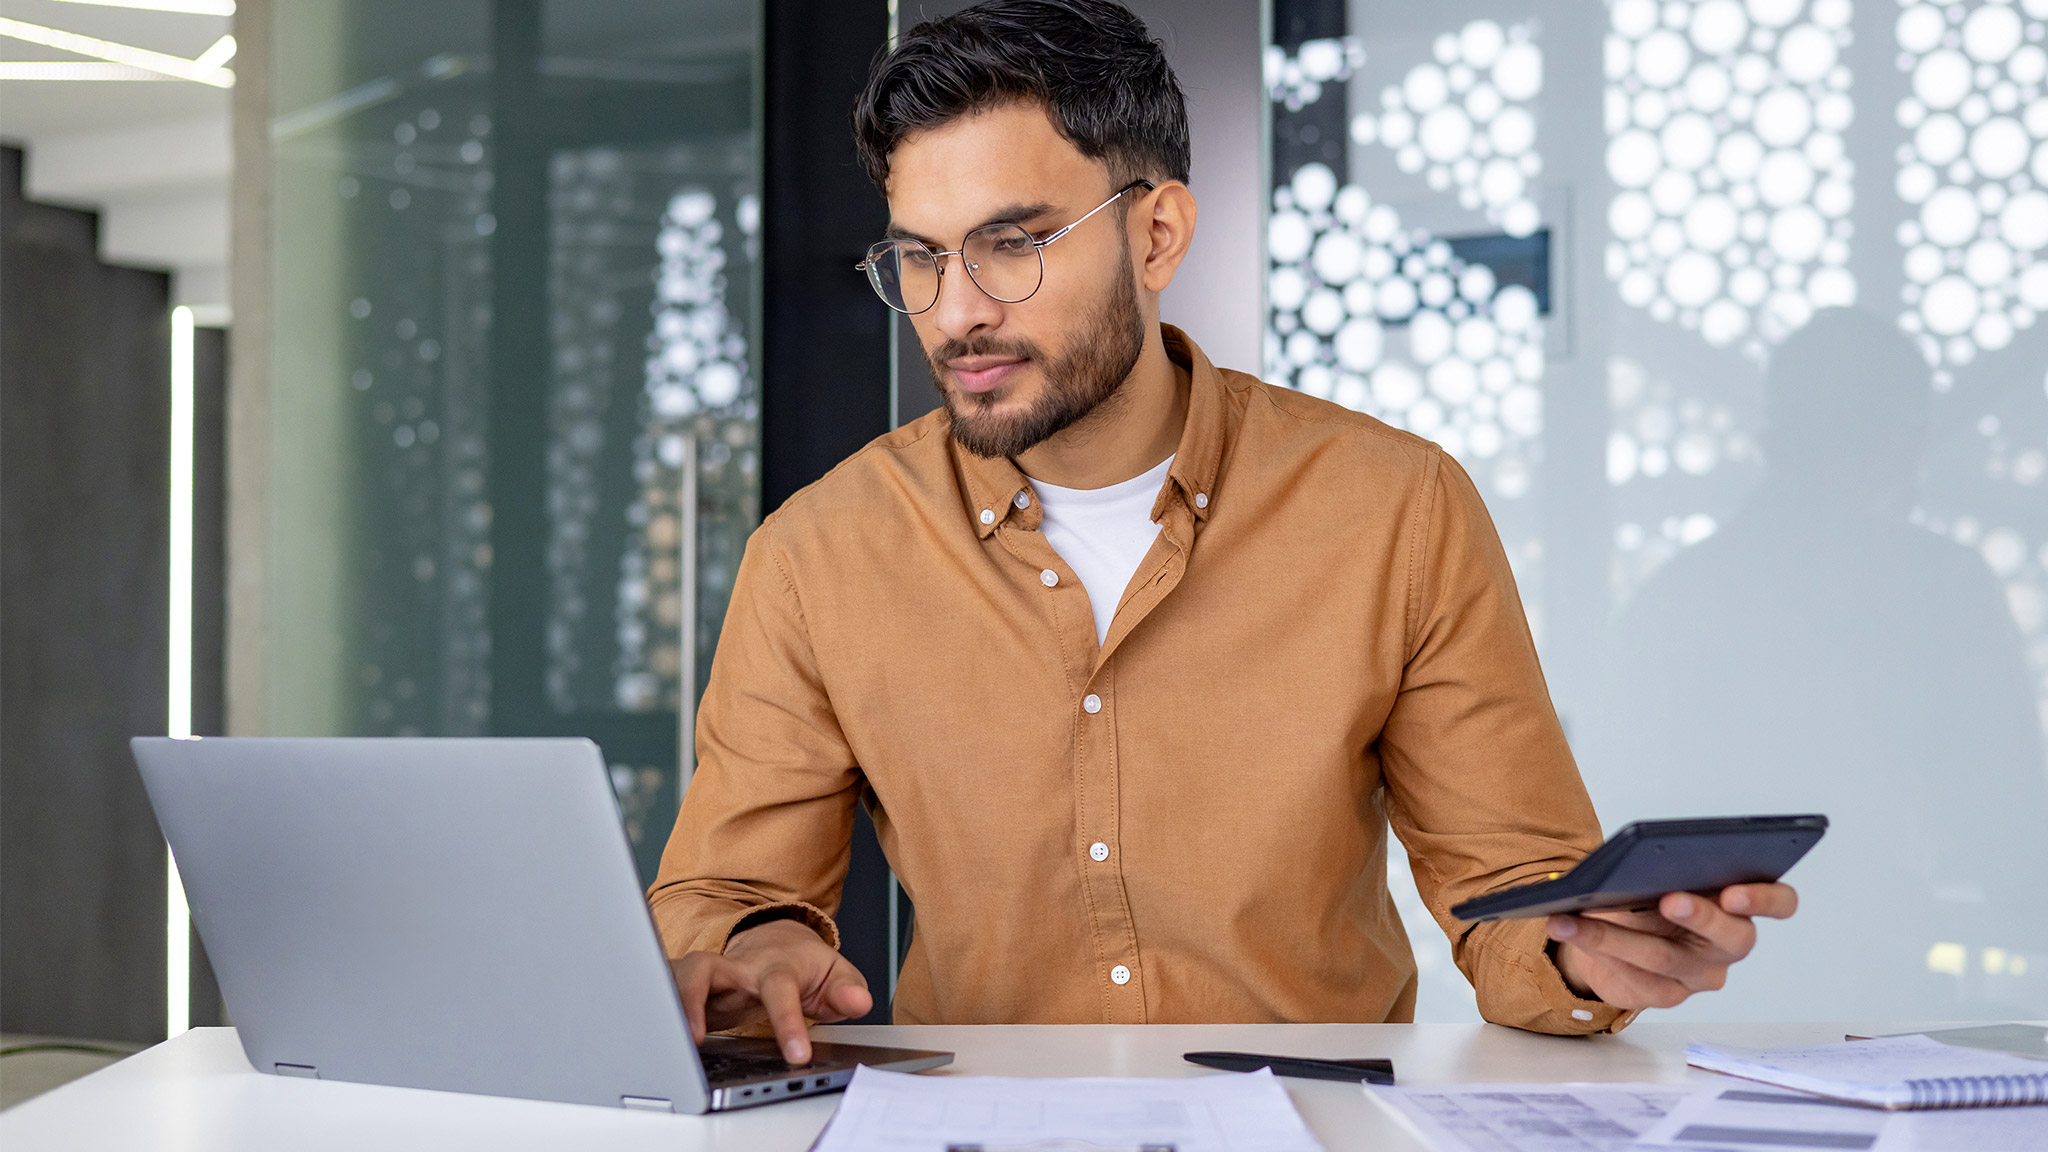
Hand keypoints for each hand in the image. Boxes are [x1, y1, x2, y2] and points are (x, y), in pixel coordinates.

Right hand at [668, 918, 872, 1063]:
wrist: (777, 940)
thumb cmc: (804, 964)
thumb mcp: (835, 975)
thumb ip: (848, 990)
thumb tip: (860, 1002)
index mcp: (774, 965)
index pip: (779, 989)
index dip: (788, 1021)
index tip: (798, 1056)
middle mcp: (736, 967)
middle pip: (704, 968)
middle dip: (693, 998)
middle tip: (695, 1039)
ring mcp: (709, 976)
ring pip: (675, 976)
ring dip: (666, 1005)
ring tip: (670, 1043)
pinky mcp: (690, 988)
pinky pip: (664, 993)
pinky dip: (657, 1012)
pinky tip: (657, 1039)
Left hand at [1548, 882, 1797, 1009]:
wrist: (1615, 928)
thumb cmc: (1646, 891)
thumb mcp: (1654, 871)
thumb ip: (1659, 865)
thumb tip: (1637, 860)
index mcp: (1740, 903)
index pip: (1780, 902)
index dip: (1765, 898)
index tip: (1734, 890)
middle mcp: (1729, 943)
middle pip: (1732, 937)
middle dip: (1700, 915)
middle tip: (1669, 898)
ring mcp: (1701, 974)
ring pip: (1666, 959)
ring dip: (1614, 935)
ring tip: (1573, 916)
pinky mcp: (1668, 995)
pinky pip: (1636, 980)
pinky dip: (1597, 950)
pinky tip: (1569, 929)